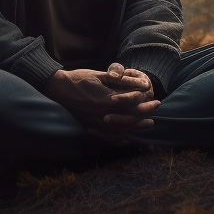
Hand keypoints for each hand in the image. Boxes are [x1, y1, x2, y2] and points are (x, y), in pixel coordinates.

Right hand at [42, 65, 158, 141]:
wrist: (58, 88)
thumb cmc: (79, 78)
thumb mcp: (101, 75)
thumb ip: (121, 81)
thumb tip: (140, 83)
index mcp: (107, 100)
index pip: (133, 105)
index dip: (146, 103)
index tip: (155, 100)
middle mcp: (103, 115)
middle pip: (131, 119)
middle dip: (146, 115)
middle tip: (155, 111)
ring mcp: (96, 123)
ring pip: (122, 130)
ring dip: (137, 128)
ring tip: (147, 123)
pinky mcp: (90, 126)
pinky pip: (108, 137)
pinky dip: (119, 138)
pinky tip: (126, 137)